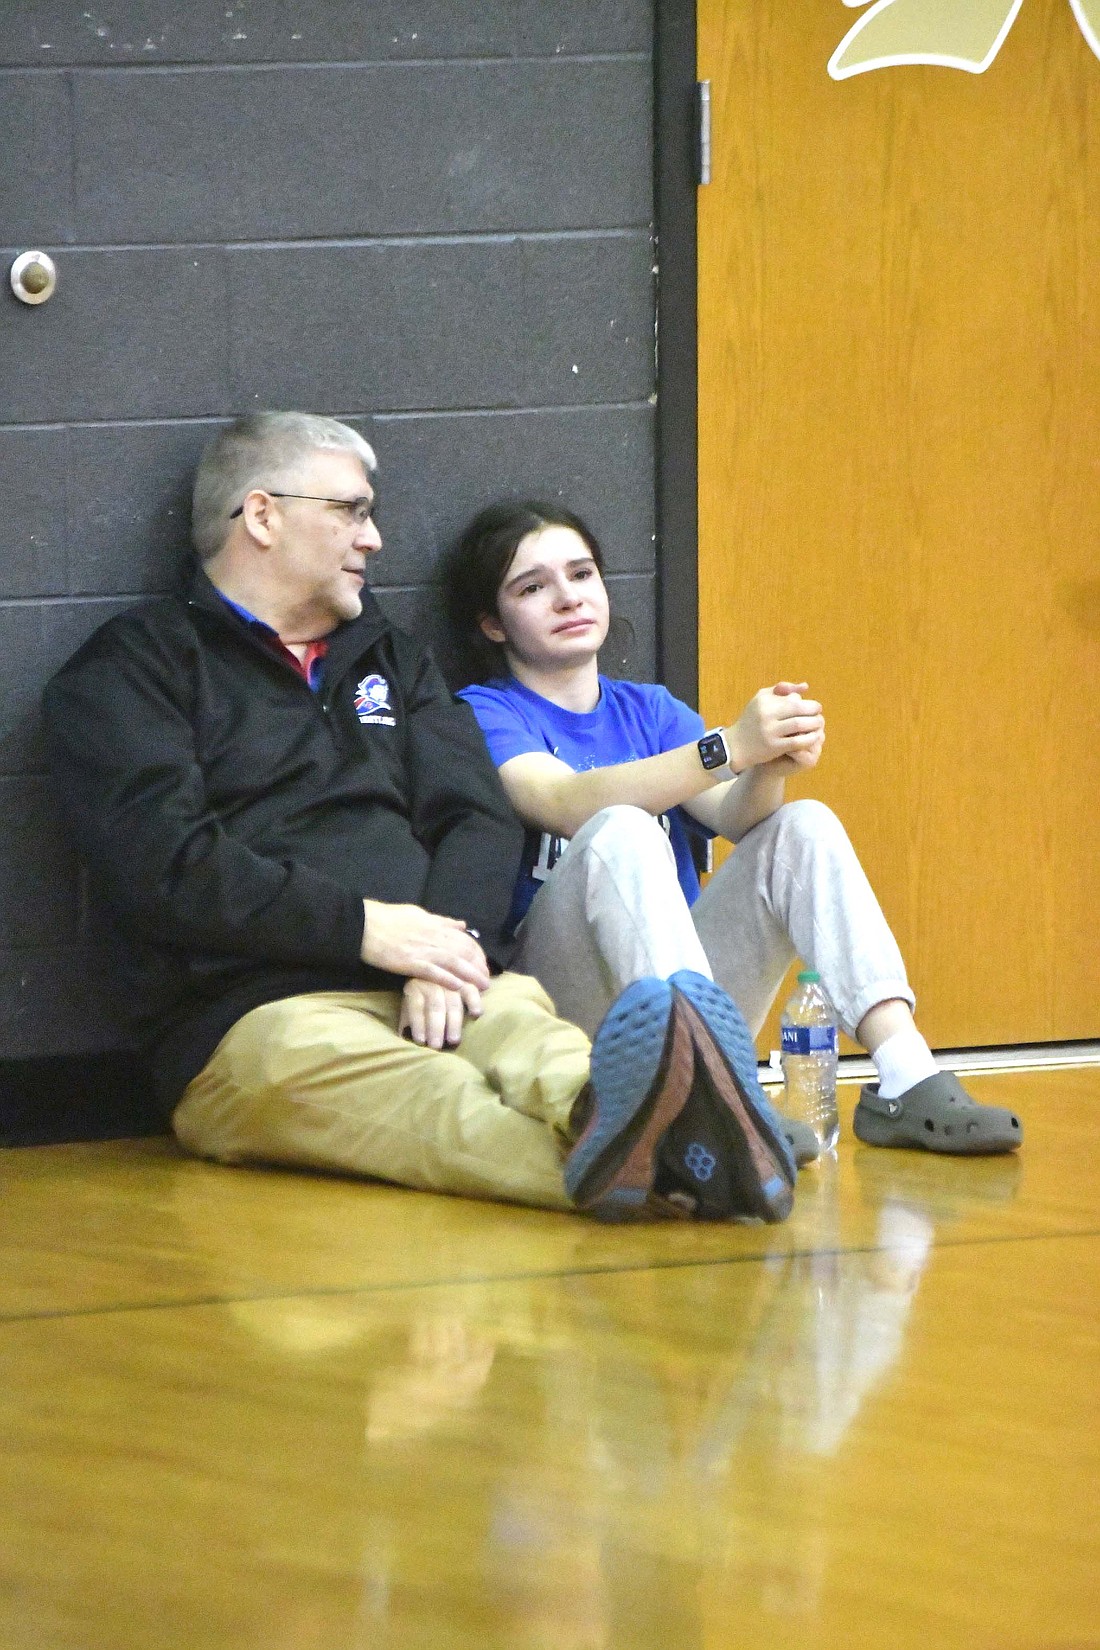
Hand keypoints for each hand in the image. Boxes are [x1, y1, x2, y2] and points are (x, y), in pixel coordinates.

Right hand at [360, 900, 490, 991]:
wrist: (365, 925)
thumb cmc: (389, 918)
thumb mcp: (419, 913)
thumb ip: (442, 921)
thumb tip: (462, 925)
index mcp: (435, 924)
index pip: (464, 938)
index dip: (477, 952)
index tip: (484, 963)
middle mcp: (433, 936)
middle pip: (463, 951)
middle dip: (478, 966)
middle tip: (487, 979)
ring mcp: (422, 949)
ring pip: (453, 962)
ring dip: (470, 975)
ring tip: (482, 987)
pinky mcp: (410, 962)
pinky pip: (433, 972)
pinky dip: (447, 979)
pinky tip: (458, 987)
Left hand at [399, 979, 482, 1049]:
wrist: (435, 965)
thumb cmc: (421, 991)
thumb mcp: (409, 999)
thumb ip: (408, 1016)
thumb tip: (405, 1036)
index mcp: (415, 986)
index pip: (416, 1006)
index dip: (418, 1023)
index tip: (420, 1041)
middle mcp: (432, 981)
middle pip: (435, 1005)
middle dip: (435, 1027)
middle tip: (436, 1046)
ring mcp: (450, 979)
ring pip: (453, 1001)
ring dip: (454, 1022)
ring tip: (454, 1041)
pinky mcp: (466, 978)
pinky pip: (471, 989)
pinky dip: (475, 1001)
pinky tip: (476, 1015)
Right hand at [726, 682, 824, 771]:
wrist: (735, 746)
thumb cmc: (752, 720)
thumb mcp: (762, 699)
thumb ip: (783, 690)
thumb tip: (805, 687)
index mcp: (765, 701)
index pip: (794, 698)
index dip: (809, 703)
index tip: (814, 708)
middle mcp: (766, 714)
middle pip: (799, 709)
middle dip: (814, 712)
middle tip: (819, 716)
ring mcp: (770, 731)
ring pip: (800, 725)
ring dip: (814, 725)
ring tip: (818, 726)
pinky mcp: (773, 747)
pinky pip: (797, 742)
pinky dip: (809, 739)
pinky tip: (814, 738)